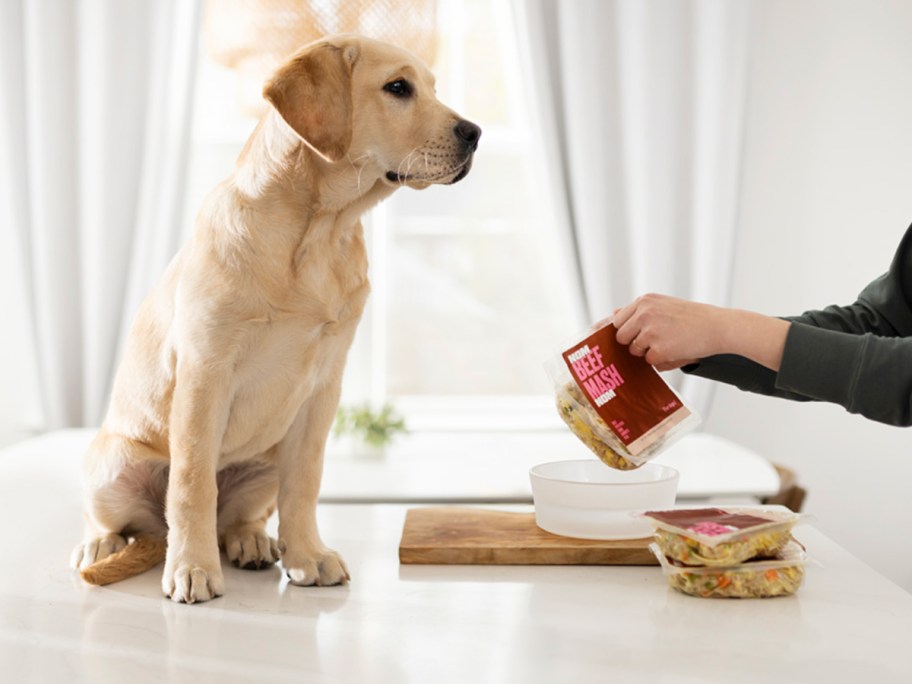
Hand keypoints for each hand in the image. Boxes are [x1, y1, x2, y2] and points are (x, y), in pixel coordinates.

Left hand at [611, 293, 789, 371]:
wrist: (719, 326)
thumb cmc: (692, 317)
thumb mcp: (664, 305)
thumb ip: (638, 311)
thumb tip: (611, 314)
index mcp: (644, 301)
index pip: (617, 321)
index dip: (626, 331)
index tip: (634, 336)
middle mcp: (644, 313)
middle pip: (621, 337)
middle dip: (634, 343)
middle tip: (658, 340)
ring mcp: (650, 331)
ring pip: (635, 350)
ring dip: (649, 352)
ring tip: (671, 342)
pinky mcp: (659, 349)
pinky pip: (650, 361)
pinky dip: (662, 360)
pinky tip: (677, 350)